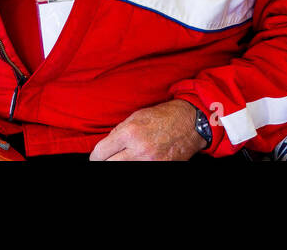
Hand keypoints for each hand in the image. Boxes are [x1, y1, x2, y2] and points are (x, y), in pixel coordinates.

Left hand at [89, 99, 206, 160]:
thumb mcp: (137, 116)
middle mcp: (138, 149)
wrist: (191, 123)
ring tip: (124, 158)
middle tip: (108, 159)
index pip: (100, 152)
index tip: (97, 157)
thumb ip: (119, 131)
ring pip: (122, 169)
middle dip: (105, 162)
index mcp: (130, 132)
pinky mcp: (159, 167)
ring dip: (119, 164)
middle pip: (108, 165)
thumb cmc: (164, 116)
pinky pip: (138, 169)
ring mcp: (149, 161)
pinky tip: (136, 160)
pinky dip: (134, 165)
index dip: (96, 156)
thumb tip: (105, 146)